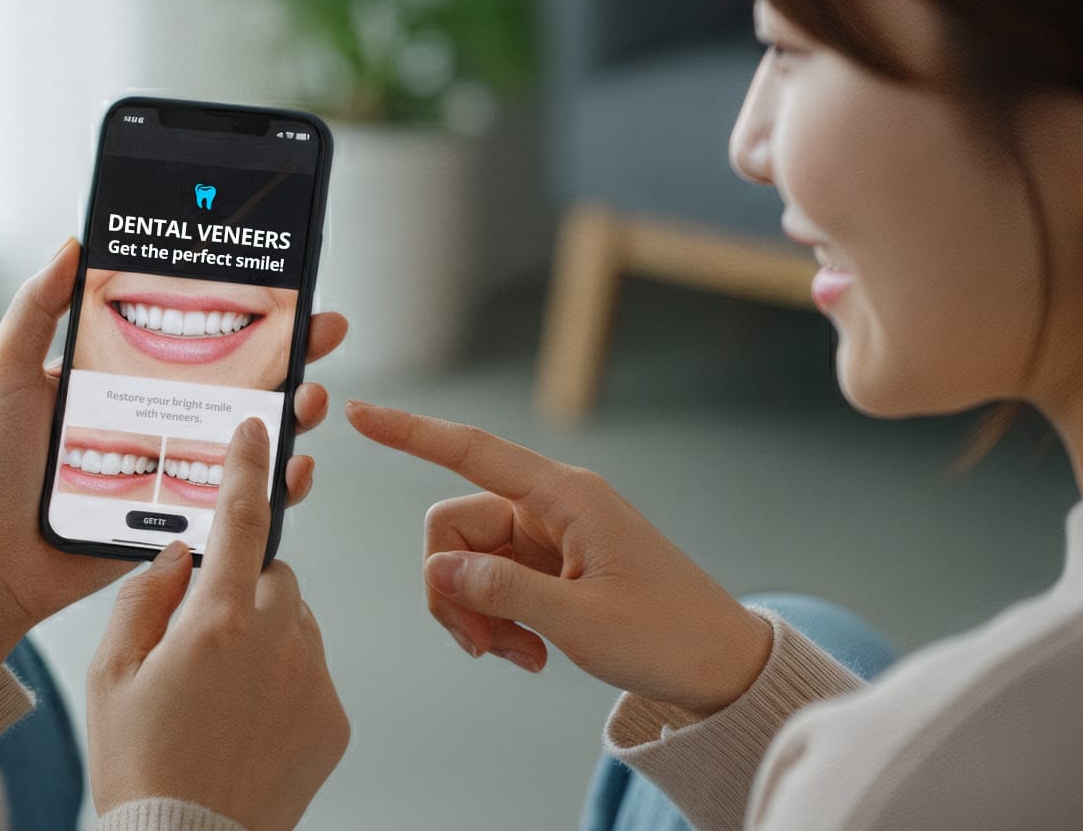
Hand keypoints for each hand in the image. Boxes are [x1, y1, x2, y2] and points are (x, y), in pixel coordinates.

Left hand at [0, 240, 348, 660]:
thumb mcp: (4, 373)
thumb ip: (36, 310)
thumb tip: (73, 242)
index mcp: (124, 376)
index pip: (195, 334)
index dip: (242, 308)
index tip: (283, 283)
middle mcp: (158, 417)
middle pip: (241, 377)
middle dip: (295, 351)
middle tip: (327, 329)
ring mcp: (174, 468)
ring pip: (252, 434)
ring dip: (296, 412)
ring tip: (313, 398)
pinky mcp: (180, 517)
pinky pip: (240, 498)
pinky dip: (279, 485)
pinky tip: (296, 469)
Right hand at [87, 418, 348, 830]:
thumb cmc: (138, 765)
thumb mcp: (110, 673)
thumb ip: (144, 597)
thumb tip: (177, 552)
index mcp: (218, 619)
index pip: (242, 519)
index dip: (248, 467)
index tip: (258, 429)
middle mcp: (279, 640)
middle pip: (272, 575)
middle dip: (242, 588)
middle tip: (200, 638)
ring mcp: (314, 679)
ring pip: (295, 622)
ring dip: (265, 634)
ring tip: (218, 693)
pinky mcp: (334, 718)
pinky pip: (311, 671)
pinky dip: (284, 680)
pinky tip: (245, 721)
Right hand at [346, 401, 772, 716]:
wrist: (722, 669)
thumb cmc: (670, 637)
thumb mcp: (582, 622)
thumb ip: (503, 591)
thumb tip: (439, 570)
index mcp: (567, 497)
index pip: (471, 450)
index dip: (411, 433)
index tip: (360, 414)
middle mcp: (553, 507)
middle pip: (454, 524)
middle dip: (450, 587)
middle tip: (481, 647)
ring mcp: (550, 538)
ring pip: (468, 560)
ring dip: (476, 613)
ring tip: (516, 656)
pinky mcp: (552, 568)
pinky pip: (492, 583)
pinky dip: (496, 621)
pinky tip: (530, 654)